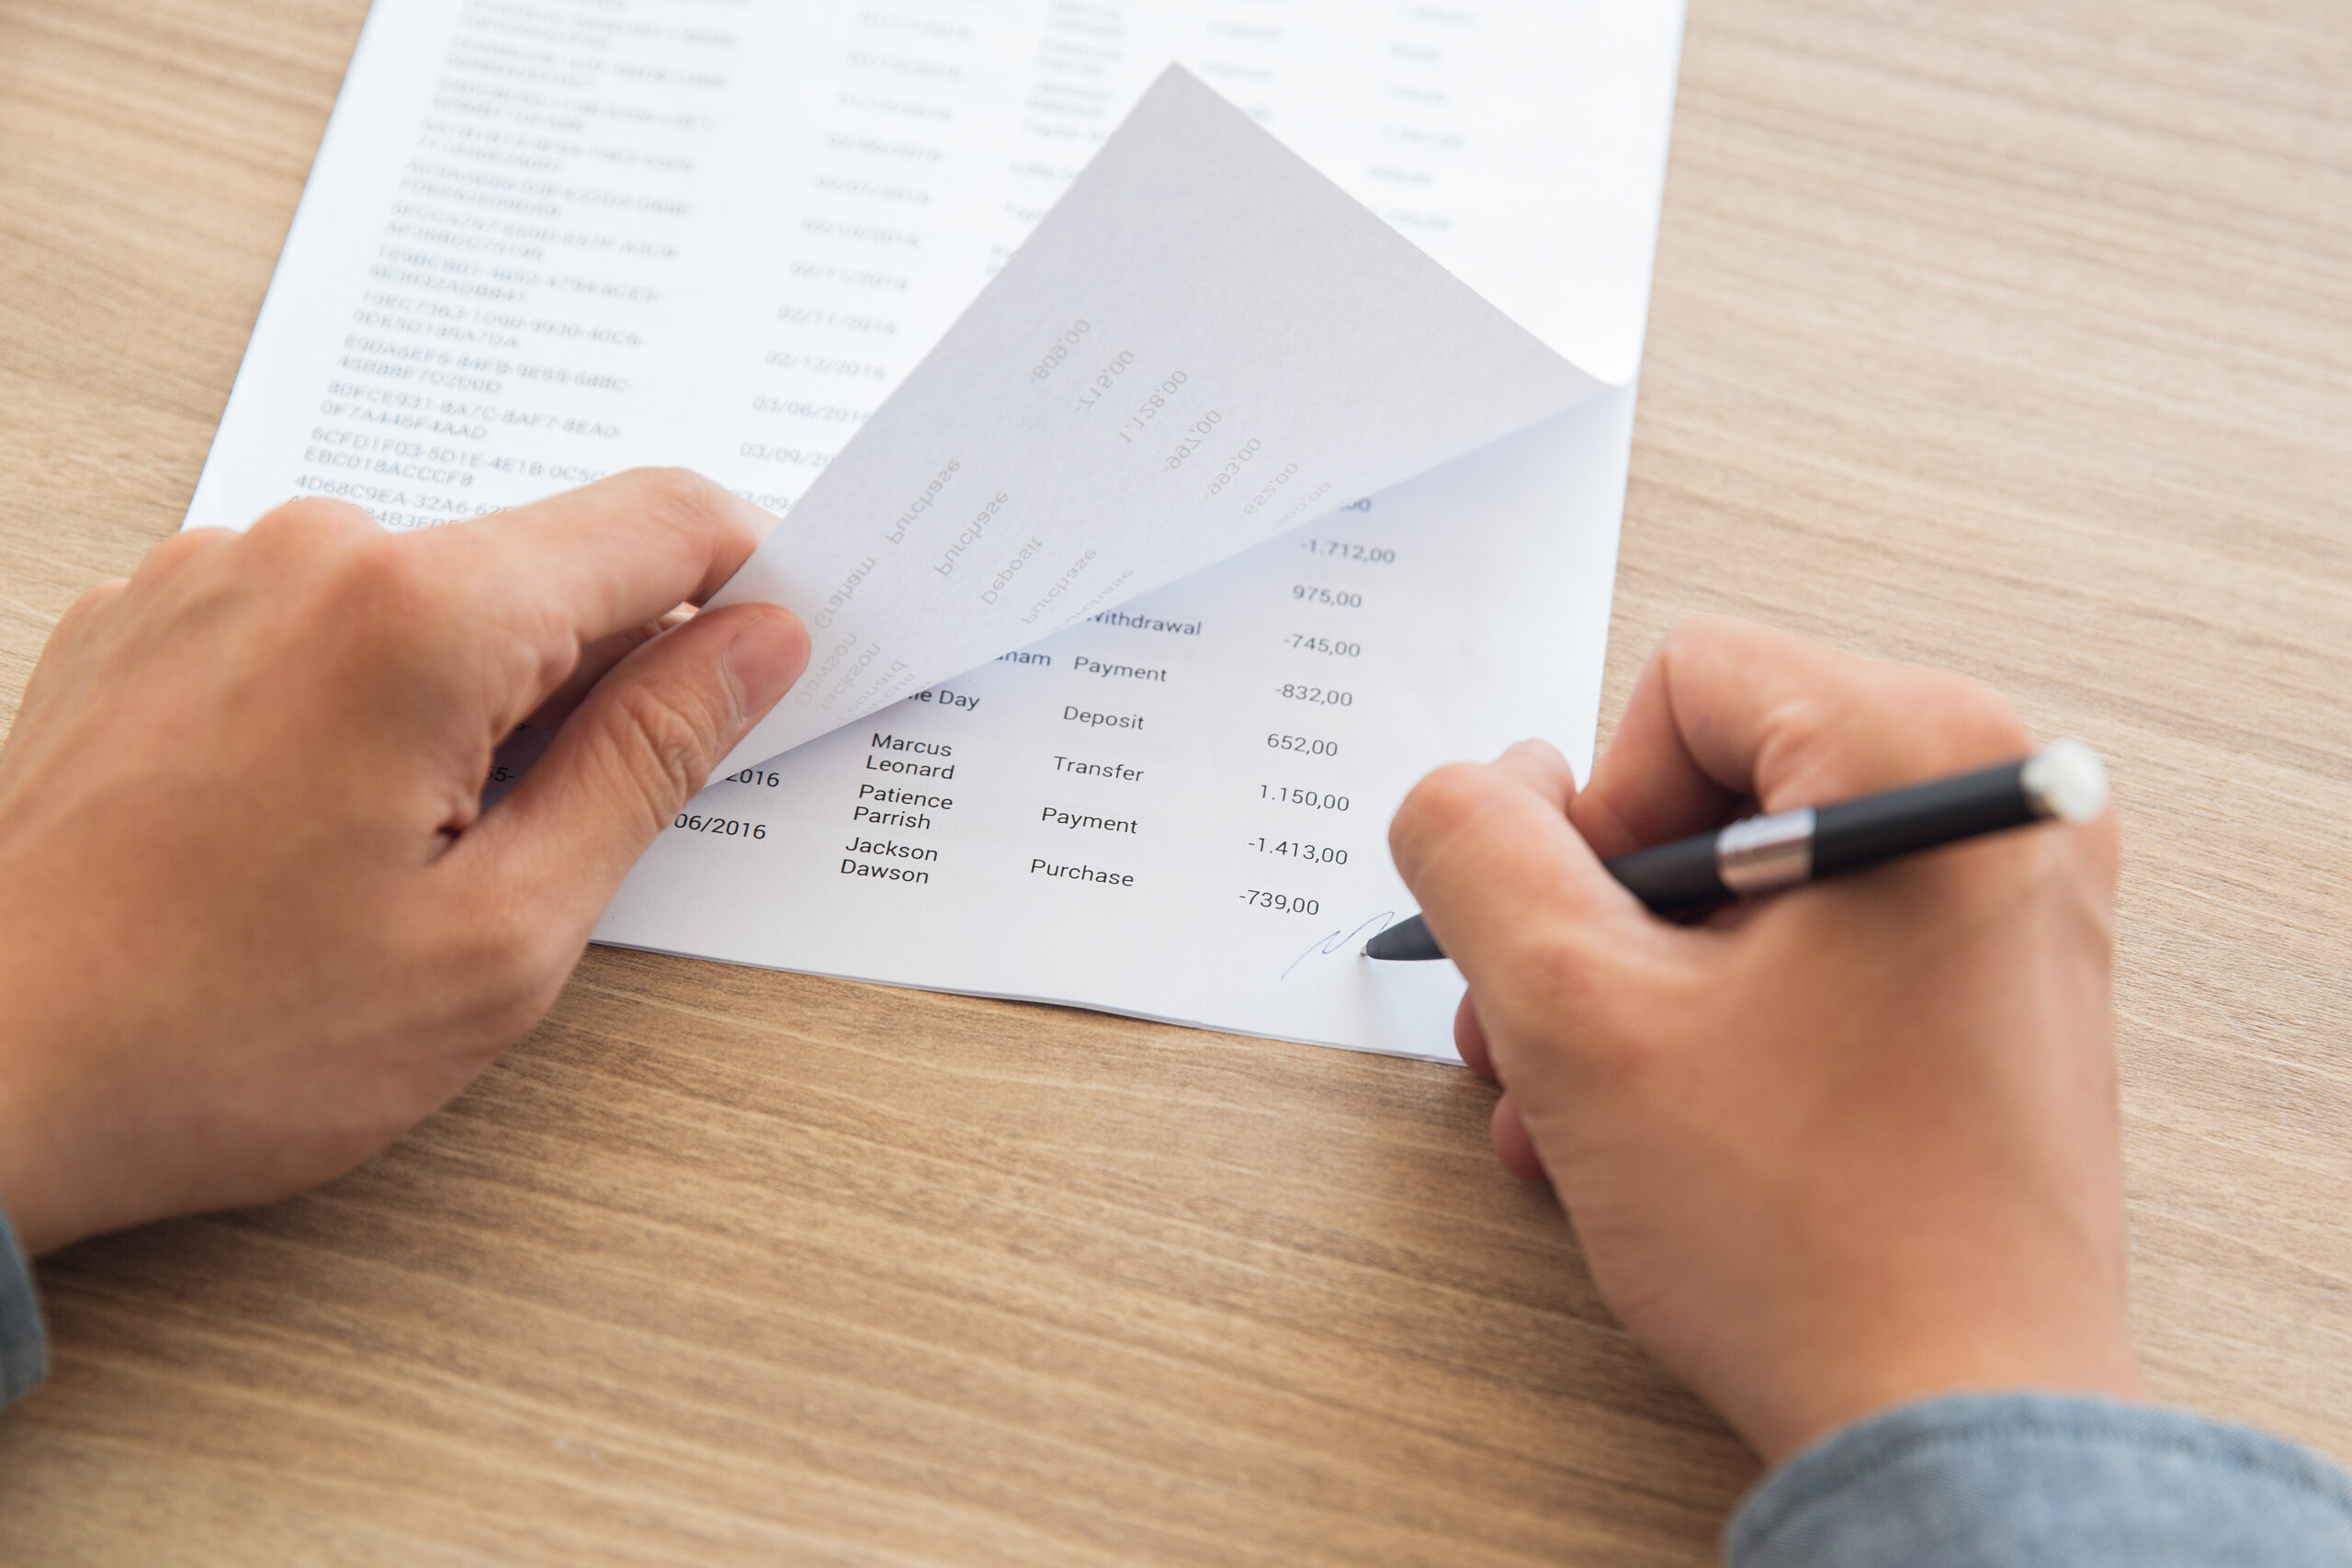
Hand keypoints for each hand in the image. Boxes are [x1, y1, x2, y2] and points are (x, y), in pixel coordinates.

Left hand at [0, 470, 807, 1256]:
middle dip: (598, 675)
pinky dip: (368, 696)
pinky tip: (320, 825)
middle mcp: (307, 549)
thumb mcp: (502, 934)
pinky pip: (321, 617)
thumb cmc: (219, 1039)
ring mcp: (211, 572)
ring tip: (406, 855)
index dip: (752, 579)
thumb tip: (753, 646)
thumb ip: (648, 761)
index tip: (776, 654)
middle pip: (546, 562)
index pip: (663, 521)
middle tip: (564, 834)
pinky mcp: (147, 614)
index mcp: (418, 615)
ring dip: (475, 696)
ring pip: (434, 597)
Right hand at [1389, 616, 2139, 1462]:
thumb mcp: (1574, 1013)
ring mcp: (2013, 910)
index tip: (1588, 948)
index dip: (1591, 819)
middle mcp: (2000, 808)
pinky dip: (1719, 1022)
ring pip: (1753, 883)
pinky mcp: (2001, 997)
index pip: (1683, 686)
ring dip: (1636, 988)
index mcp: (1929, 757)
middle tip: (1554, 1030)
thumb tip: (1466, 794)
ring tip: (1587, 1104)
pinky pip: (1820, 953)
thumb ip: (1476, 853)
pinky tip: (1659, 1125)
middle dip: (1599, 921)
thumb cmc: (1815, 1235)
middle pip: (1715, 785)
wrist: (1955, 1422)